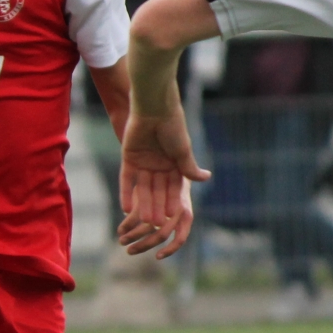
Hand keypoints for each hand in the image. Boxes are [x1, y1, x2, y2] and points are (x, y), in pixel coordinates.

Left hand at [117, 112, 209, 258]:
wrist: (153, 108)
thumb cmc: (172, 127)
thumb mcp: (182, 150)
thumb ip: (189, 167)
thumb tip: (206, 178)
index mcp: (174, 163)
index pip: (173, 186)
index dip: (172, 200)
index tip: (172, 216)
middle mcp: (159, 164)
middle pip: (157, 190)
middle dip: (156, 206)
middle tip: (156, 224)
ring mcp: (144, 162)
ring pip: (143, 187)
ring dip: (143, 203)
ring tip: (142, 220)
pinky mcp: (129, 158)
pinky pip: (127, 179)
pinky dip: (127, 193)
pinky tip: (126, 208)